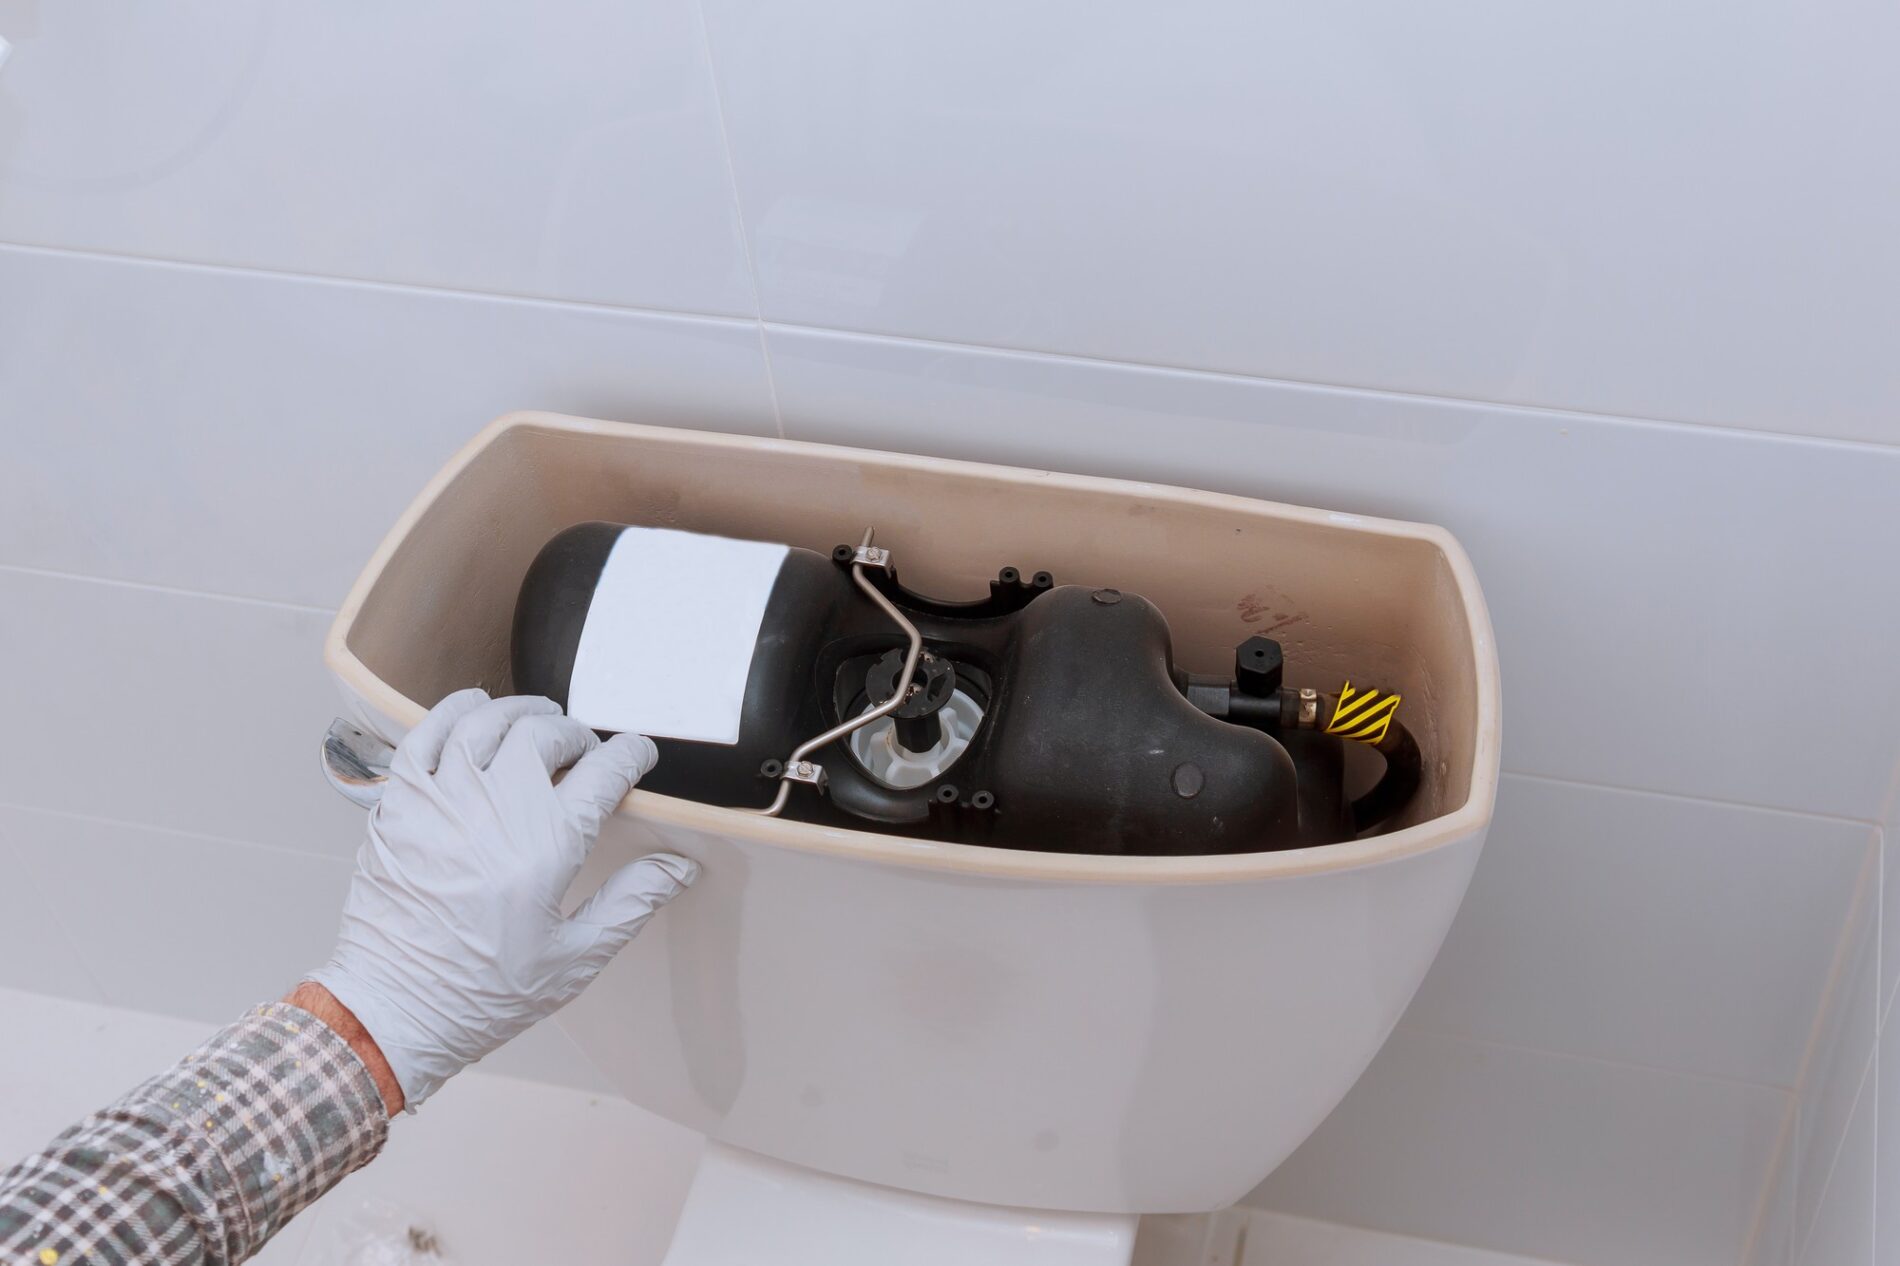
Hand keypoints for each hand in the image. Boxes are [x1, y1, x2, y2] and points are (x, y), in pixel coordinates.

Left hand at [308, 689, 695, 1108]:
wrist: (391, 1011)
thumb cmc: (480, 994)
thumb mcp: (574, 960)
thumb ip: (630, 903)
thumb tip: (680, 865)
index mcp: (545, 849)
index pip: (603, 772)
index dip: (631, 754)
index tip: (638, 755)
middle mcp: (492, 812)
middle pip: (547, 734)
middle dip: (578, 734)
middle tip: (587, 752)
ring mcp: (440, 802)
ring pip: (488, 721)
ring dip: (523, 712)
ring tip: (541, 720)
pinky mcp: (398, 806)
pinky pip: (426, 733)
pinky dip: (456, 711)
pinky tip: (475, 709)